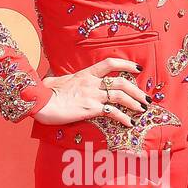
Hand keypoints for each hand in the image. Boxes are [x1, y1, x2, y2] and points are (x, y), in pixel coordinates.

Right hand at [34, 57, 150, 127]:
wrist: (41, 102)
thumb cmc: (45, 93)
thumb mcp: (55, 80)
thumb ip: (61, 78)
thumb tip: (52, 76)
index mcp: (85, 73)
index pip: (110, 63)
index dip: (126, 65)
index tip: (137, 69)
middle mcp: (92, 83)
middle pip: (121, 82)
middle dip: (137, 90)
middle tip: (146, 98)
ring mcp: (92, 95)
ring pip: (120, 96)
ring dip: (135, 103)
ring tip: (143, 110)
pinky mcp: (90, 109)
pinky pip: (112, 112)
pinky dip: (124, 118)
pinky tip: (130, 123)